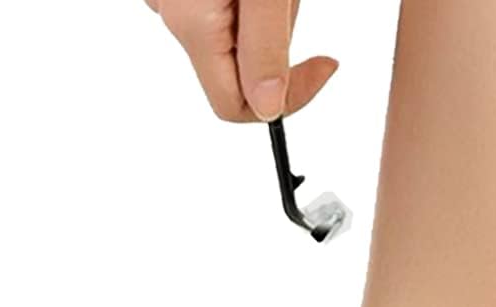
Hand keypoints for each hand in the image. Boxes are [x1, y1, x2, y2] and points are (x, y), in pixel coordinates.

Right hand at [146, 0, 337, 123]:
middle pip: (236, 66)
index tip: (323, 68)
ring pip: (230, 33)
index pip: (236, 106)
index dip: (287, 98)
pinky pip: (216, 4)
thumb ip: (265, 46)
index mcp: (194, 26)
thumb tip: (269, 107)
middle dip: (275, 39)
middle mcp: (172, 15)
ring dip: (262, 14)